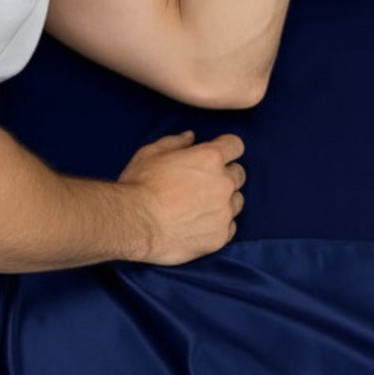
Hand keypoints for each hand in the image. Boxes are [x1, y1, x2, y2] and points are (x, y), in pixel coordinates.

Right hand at [116, 129, 246, 266]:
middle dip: (224, 174)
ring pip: (237, 201)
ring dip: (224, 200)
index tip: (215, 153)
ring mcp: (224, 212)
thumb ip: (175, 142)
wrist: (134, 223)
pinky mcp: (220, 236)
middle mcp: (223, 184)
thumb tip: (190, 137)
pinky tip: (198, 223)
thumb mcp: (150, 153)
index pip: (235, 145)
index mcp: (209, 158)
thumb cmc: (139, 185)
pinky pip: (229, 227)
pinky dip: (218, 224)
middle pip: (239, 174)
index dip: (226, 147)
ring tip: (199, 205)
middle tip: (201, 181)